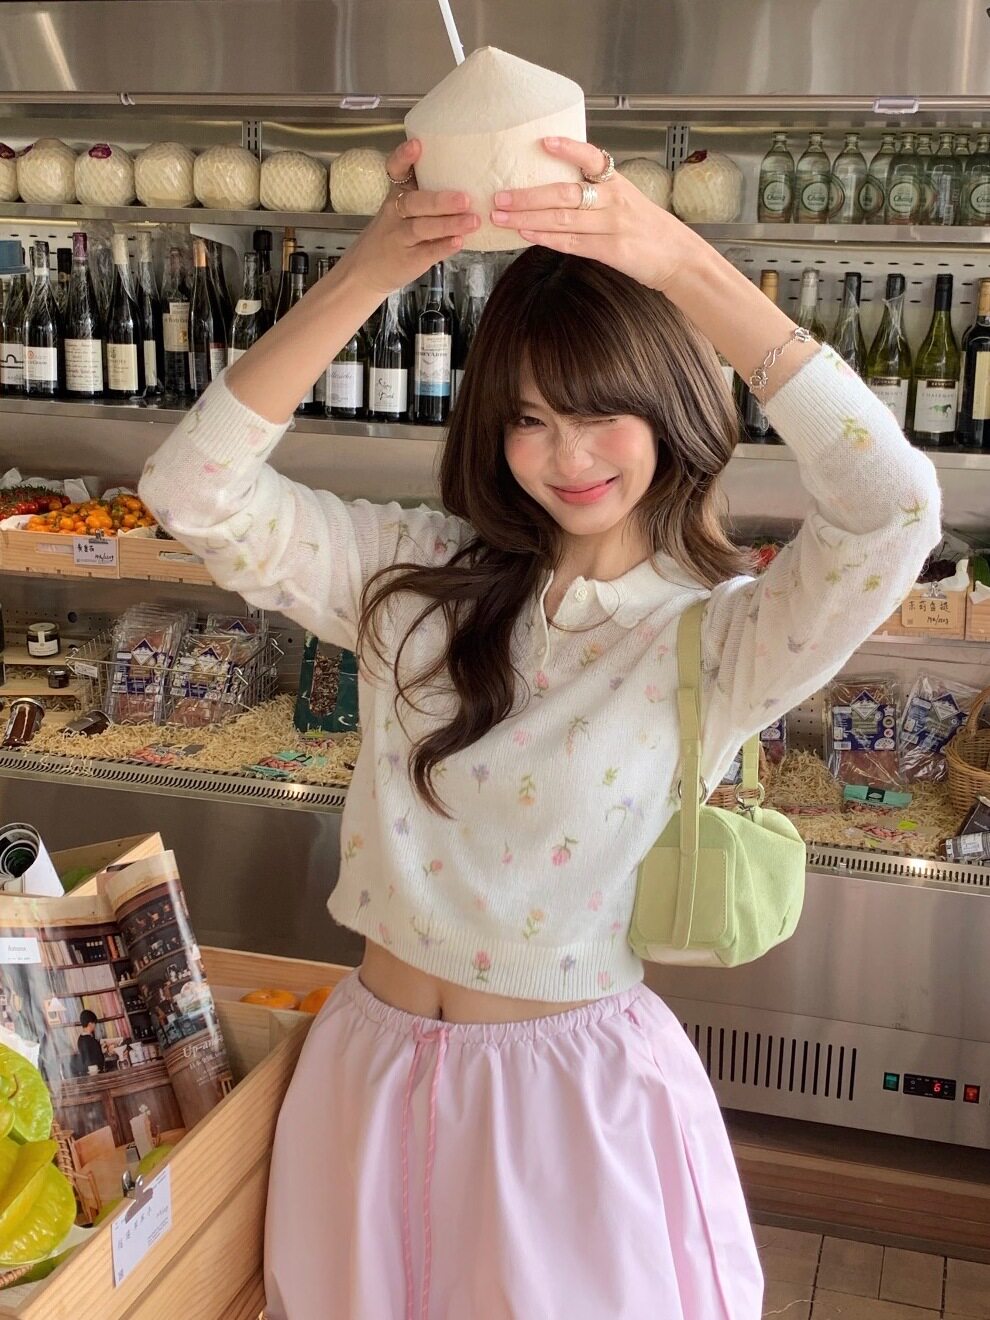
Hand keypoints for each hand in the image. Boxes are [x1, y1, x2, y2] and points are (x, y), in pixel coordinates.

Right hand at [334, 139, 480, 297]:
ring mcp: (401, 238)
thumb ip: (427, 198)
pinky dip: (443, 247)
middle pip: (415, 202)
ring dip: (449, 223)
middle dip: (440, 200)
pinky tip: (459, 242)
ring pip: (422, 227)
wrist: (364, 272)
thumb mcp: (401, 212)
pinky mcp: (408, 260)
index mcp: (396, 196)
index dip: (404, 157)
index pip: (395, 171)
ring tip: (472, 221)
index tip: (417, 145)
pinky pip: (426, 252)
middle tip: (465, 198)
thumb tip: (468, 185)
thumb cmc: (392, 237)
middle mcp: (396, 214)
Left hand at [489, 137, 701, 292]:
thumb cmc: (649, 229)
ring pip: (562, 218)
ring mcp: (612, 226)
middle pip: (564, 193)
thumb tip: (556, 189)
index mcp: (617, 182)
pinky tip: (526, 234)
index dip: (568, 149)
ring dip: (528, 217)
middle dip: (528, 195)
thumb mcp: (627, 200)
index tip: (543, 141)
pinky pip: (572, 242)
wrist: (678, 257)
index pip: (592, 158)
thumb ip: (597, 192)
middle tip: (499, 196)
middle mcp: (613, 200)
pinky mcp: (611, 250)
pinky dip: (546, 238)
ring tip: (501, 217)